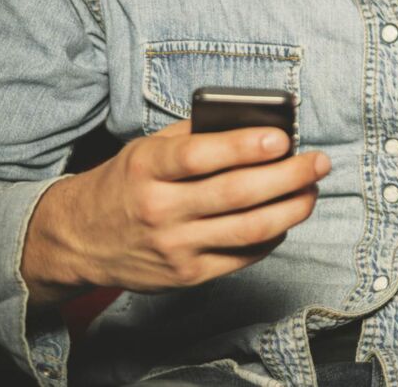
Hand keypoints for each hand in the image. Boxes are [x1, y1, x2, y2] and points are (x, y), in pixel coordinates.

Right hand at [21, 120, 329, 305]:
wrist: (79, 239)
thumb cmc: (124, 184)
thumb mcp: (146, 150)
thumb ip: (193, 136)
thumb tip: (254, 123)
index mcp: (147, 168)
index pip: (200, 156)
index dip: (244, 146)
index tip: (282, 137)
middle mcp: (160, 209)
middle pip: (237, 194)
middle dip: (288, 177)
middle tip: (318, 162)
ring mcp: (175, 247)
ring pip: (249, 229)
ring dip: (292, 209)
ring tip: (312, 190)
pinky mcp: (188, 275)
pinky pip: (243, 256)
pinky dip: (272, 235)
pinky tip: (285, 218)